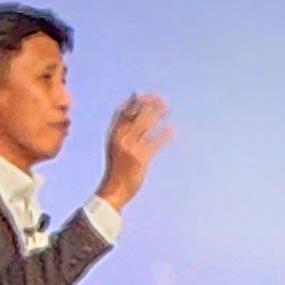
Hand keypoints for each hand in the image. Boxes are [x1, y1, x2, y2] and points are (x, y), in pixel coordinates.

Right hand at [97, 92, 171, 208]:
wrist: (114, 190)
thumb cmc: (116, 170)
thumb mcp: (115, 149)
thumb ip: (121, 135)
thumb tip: (129, 121)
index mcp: (113, 136)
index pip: (120, 114)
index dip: (131, 103)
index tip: (140, 95)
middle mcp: (121, 140)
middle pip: (135, 116)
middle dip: (147, 105)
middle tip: (158, 96)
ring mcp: (131, 148)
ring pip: (145, 126)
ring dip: (156, 114)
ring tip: (166, 106)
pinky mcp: (141, 158)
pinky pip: (154, 143)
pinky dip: (164, 135)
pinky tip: (172, 129)